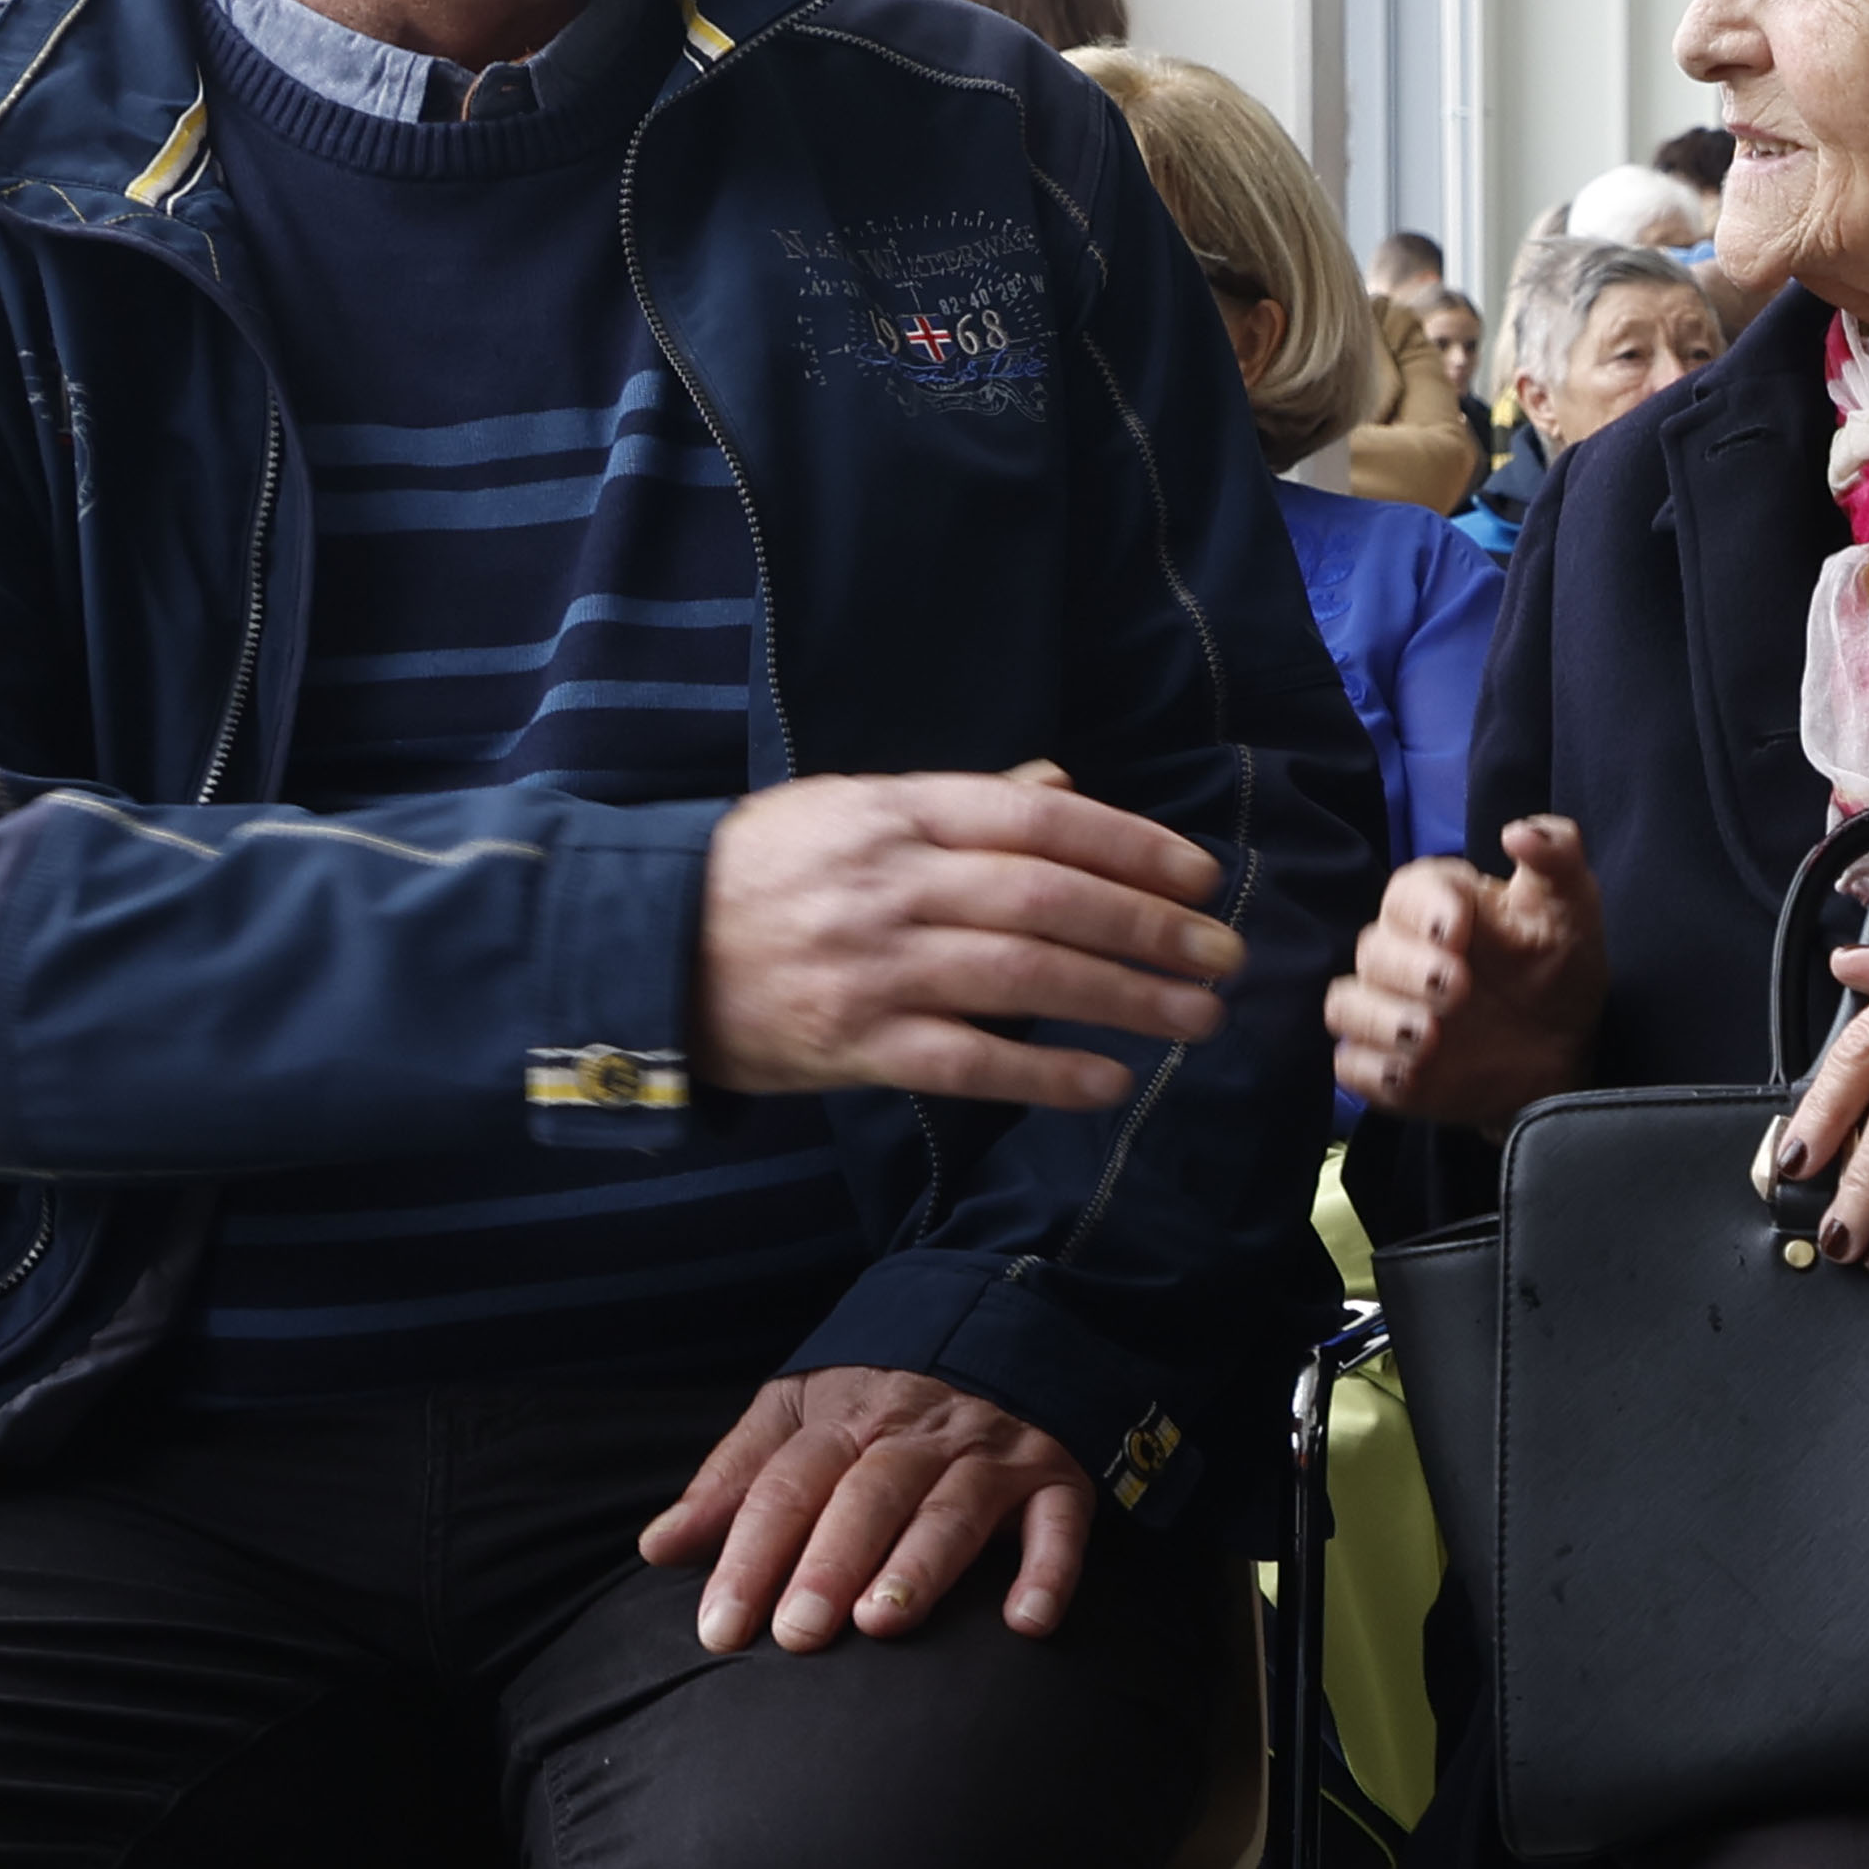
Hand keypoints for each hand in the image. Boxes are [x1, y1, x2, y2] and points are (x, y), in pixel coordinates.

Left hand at [641, 1367, 1097, 1652]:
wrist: (1000, 1316)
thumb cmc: (880, 1395)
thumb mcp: (798, 1414)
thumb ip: (732, 1479)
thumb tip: (656, 1547)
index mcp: (846, 1418)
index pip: (788, 1485)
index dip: (751, 1555)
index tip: (720, 1627)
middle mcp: (918, 1434)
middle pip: (868, 1495)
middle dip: (831, 1562)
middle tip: (799, 1633)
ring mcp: (992, 1452)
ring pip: (955, 1508)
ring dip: (921, 1563)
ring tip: (885, 1622)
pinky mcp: (1057, 1475)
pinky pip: (1060, 1522)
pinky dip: (1050, 1570)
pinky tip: (1027, 1624)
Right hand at [698, 765, 1235, 1106]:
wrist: (642, 948)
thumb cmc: (763, 872)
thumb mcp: (850, 808)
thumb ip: (960, 803)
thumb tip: (1061, 786)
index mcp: (896, 812)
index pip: (1038, 819)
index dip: (1129, 845)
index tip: (1200, 875)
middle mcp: (891, 883)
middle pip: (1048, 899)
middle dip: (1151, 927)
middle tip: (1225, 954)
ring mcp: (873, 966)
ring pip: (1024, 977)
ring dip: (1125, 998)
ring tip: (1197, 1016)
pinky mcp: (853, 1042)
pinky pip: (968, 1061)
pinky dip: (1046, 1072)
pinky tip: (1109, 1081)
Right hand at [1325, 818, 1607, 1121]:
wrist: (1566, 1051)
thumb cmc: (1561, 968)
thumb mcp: (1573, 908)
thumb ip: (1557, 857)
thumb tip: (1519, 833)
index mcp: (1442, 905)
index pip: (1407, 892)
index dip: (1423, 908)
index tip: (1457, 929)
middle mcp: (1405, 954)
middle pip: (1371, 949)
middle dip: (1407, 968)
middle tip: (1457, 988)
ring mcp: (1390, 1011)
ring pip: (1346, 1005)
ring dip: (1379, 1019)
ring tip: (1430, 1036)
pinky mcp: (1385, 1064)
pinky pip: (1351, 1065)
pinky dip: (1371, 1069)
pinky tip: (1410, 1073)